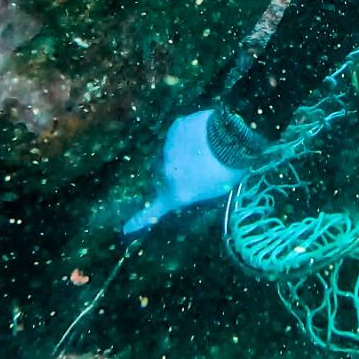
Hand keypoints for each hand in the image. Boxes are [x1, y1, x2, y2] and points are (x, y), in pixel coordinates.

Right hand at [122, 108, 266, 236]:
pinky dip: (189, 136)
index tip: (126, 229)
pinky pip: (180, 135)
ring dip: (185, 153)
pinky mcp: (175, 130)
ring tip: (206, 150)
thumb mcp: (214, 190)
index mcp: (179, 192)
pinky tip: (203, 135)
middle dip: (178, 174)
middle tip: (200, 169)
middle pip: (167, 176)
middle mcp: (168, 173)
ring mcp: (169, 150)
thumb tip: (192, 184)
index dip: (139, 221)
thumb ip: (196, 190)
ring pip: (173, 154)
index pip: (155, 211)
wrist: (232, 141)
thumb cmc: (229, 171)